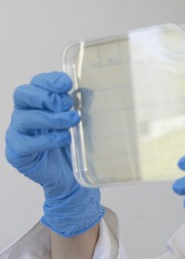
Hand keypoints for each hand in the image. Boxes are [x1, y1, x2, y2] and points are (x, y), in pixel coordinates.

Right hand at [5, 72, 103, 236]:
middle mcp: (24, 114)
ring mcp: (18, 133)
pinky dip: (46, 139)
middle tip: (67, 103)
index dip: (49, 80)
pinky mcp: (18, 152)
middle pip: (23, 95)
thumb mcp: (79, 124)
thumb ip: (79, 108)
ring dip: (50, 118)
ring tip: (71, 121)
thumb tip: (92, 91)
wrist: (70, 177)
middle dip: (47, 96)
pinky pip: (26, 143)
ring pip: (24, 118)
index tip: (67, 83)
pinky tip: (63, 139)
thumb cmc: (73, 146)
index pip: (36, 83)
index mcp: (38, 103)